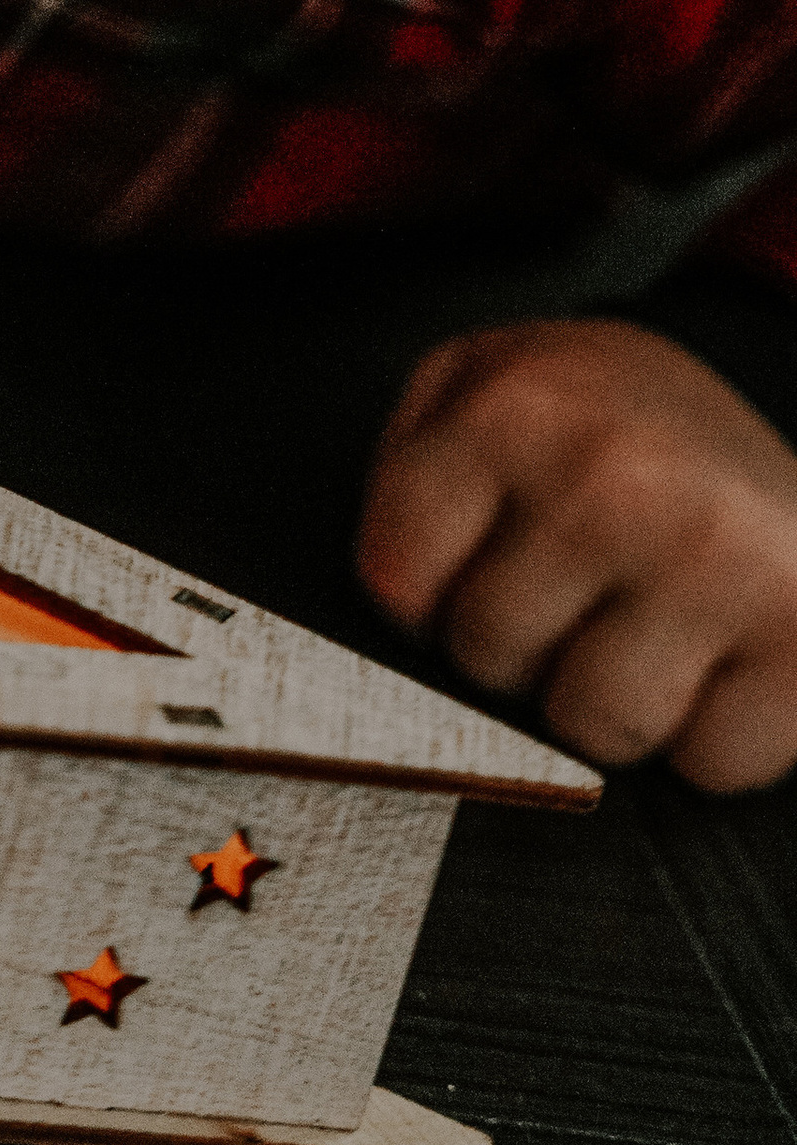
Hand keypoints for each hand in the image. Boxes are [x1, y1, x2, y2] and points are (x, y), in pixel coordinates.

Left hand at [357, 319, 796, 791]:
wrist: (783, 408)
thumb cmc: (620, 418)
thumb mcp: (490, 380)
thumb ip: (412, 462)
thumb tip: (387, 591)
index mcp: (518, 410)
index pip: (396, 582)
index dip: (428, 591)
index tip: (475, 561)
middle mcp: (615, 479)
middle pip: (488, 660)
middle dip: (519, 642)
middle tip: (581, 581)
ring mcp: (718, 561)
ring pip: (597, 727)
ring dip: (612, 698)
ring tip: (645, 616)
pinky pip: (711, 764)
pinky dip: (712, 732)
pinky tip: (719, 651)